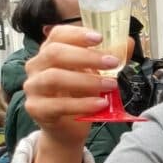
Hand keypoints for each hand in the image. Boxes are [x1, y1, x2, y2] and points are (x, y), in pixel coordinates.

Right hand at [23, 25, 131, 150]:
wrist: (68, 128)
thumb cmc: (80, 96)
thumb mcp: (96, 74)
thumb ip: (109, 58)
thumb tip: (129, 42)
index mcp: (50, 52)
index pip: (58, 35)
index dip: (78, 34)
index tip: (100, 37)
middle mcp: (37, 66)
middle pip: (55, 53)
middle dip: (86, 57)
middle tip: (112, 63)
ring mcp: (33, 87)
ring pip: (54, 78)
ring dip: (87, 81)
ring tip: (111, 85)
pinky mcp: (36, 109)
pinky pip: (58, 104)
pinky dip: (82, 104)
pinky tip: (100, 104)